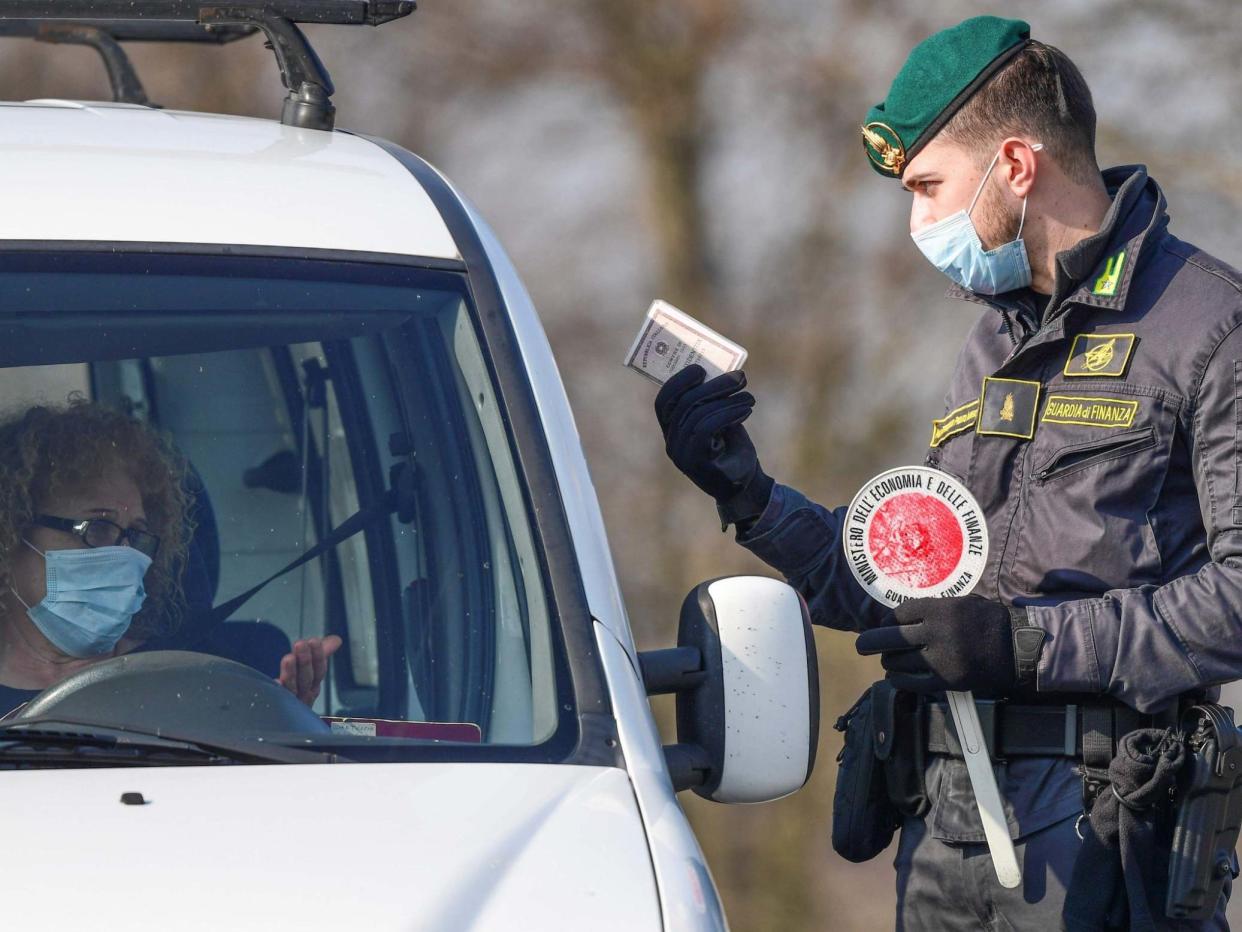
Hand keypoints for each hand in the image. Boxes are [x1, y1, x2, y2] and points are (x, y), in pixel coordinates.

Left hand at [277, 635, 342, 705]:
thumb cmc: (298, 692)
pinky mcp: (277, 707)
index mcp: (313, 684)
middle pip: (307, 678)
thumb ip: (321, 654)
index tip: (314, 641)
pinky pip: (278, 700)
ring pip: (292, 687)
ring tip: (288, 658)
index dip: (318, 655)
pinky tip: (274, 682)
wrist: (283, 721)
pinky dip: (278, 691)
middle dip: (305, 660)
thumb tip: (337, 640)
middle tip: (300, 643)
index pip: (319, 669)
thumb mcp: (310, 671)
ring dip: (291, 673)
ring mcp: (291, 703)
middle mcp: (304, 694)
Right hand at [654, 365, 770, 520]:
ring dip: (727, 400)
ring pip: (698, 414)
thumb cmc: (733, 450)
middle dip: (713, 385)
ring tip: (749, 396)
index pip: (664, 401)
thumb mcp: (721, 421)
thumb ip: (712, 402)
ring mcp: (680, 454)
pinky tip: (746, 410)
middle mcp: (671, 442)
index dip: (679, 381)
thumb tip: (720, 372)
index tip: (701, 368)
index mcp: (672, 431)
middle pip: (684, 403)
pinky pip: (706, 428)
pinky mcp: (694, 462)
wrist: (745, 486)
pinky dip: (729, 413)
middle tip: (740, 377)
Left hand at [855, 596, 1020, 693]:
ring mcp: (941, 659)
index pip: (899, 614)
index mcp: (941, 610)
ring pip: (898, 662)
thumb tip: (897, 618)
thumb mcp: (960, 603)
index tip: (884, 625)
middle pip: (891, 638)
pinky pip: (911, 683)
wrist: (1016, 647)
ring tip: (888, 660)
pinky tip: (896, 676)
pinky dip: (898, 680)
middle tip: (861, 645)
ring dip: (888, 661)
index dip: (886, 621)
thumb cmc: (985, 621)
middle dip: (870, 641)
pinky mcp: (946, 681)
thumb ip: (931, 608)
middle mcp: (938, 633)